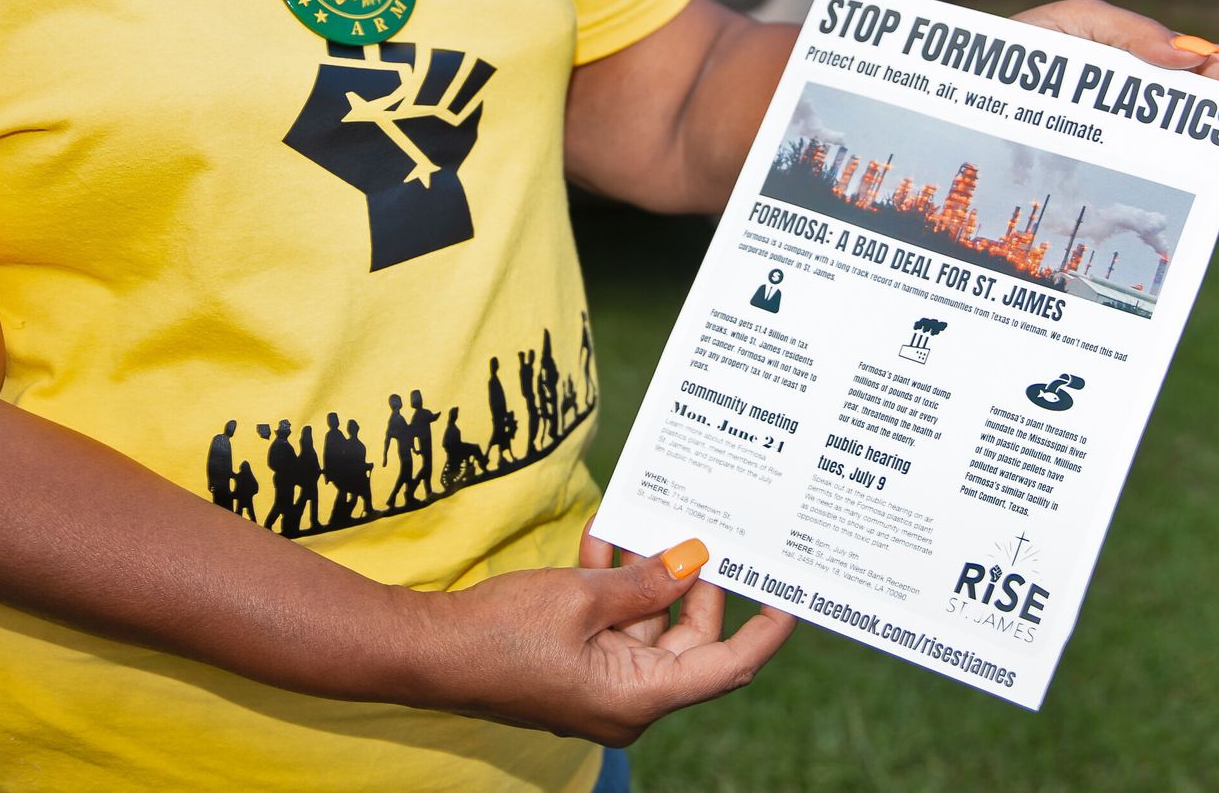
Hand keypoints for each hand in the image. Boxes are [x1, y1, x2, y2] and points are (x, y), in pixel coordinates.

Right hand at [422, 528, 794, 745]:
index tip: (791, 594)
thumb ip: (644, 581)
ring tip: (653, 518)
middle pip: (689, 639)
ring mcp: (599, 683)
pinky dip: (612, 582)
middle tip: (704, 529)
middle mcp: (627, 699)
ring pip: (648, 624)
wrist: (426, 652)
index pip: (727, 667)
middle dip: (695, 581)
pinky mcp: (575, 664)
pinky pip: (611, 623)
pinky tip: (605, 533)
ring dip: (648, 572)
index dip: (764, 631)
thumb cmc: (502, 633)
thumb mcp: (581, 598)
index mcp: (639, 698)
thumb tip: (694, 561)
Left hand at [1009, 0, 1218, 187]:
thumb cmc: (1024, 54)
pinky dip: (1218, 184)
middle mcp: (1167, 116)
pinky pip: (1186, 192)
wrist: (969, 95)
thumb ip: (1132, 33)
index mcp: (1162, 67)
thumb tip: (1195, 56)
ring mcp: (1153, 155)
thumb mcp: (1075, 24)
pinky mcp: (1130, 187)